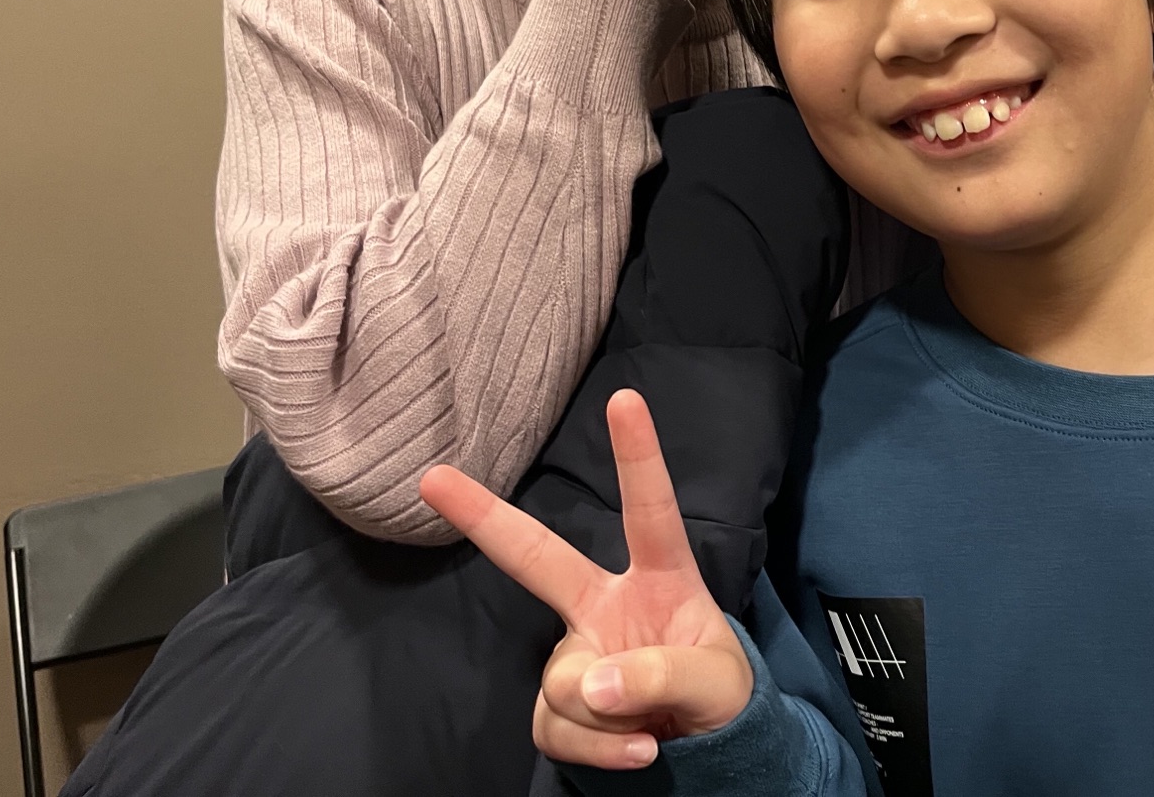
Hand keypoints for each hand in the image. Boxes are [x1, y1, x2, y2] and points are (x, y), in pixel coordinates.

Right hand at [419, 390, 752, 770]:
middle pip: (539, 557)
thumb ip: (666, 674)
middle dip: (484, 517)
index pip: (651, 512)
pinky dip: (600, 751)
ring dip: (613, 719)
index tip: (626, 399)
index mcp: (660, 579)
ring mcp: (575, 654)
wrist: (705, 755)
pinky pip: (557, 728)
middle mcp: (605, 606)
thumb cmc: (716, 694)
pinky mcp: (556, 707)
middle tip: (434, 478)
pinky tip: (639, 751)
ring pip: (568, 684)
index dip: (639, 457)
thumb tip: (590, 683)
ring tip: (656, 726)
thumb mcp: (719, 685)